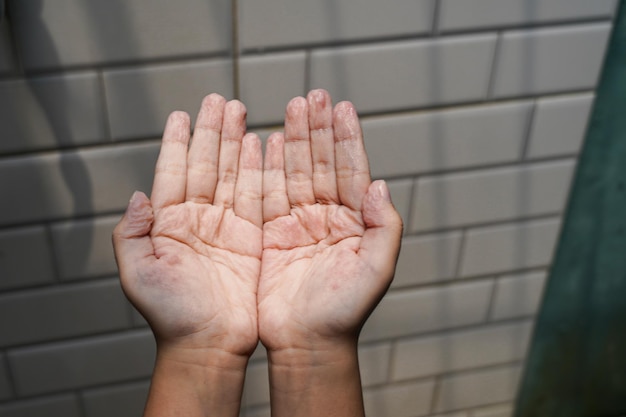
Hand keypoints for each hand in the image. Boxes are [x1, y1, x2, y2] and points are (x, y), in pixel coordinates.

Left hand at [112, 94, 262, 356]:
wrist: (208, 343)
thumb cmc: (170, 314)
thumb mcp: (137, 274)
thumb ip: (131, 233)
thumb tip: (138, 195)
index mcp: (168, 223)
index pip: (173, 172)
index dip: (177, 142)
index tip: (182, 114)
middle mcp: (198, 219)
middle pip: (206, 164)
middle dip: (212, 130)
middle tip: (219, 100)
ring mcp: (227, 226)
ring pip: (233, 173)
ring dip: (236, 141)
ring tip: (240, 111)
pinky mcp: (253, 237)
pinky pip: (258, 195)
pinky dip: (260, 169)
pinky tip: (262, 145)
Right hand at [258, 89, 402, 352]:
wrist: (307, 342)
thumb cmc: (346, 311)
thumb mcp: (378, 270)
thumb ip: (385, 226)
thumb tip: (380, 183)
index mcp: (355, 222)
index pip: (351, 171)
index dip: (347, 139)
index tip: (342, 108)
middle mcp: (327, 217)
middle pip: (321, 163)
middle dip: (318, 129)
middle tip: (313, 96)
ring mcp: (298, 223)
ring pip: (294, 172)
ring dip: (292, 140)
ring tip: (292, 108)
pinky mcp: (272, 234)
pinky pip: (268, 194)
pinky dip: (265, 168)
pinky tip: (264, 142)